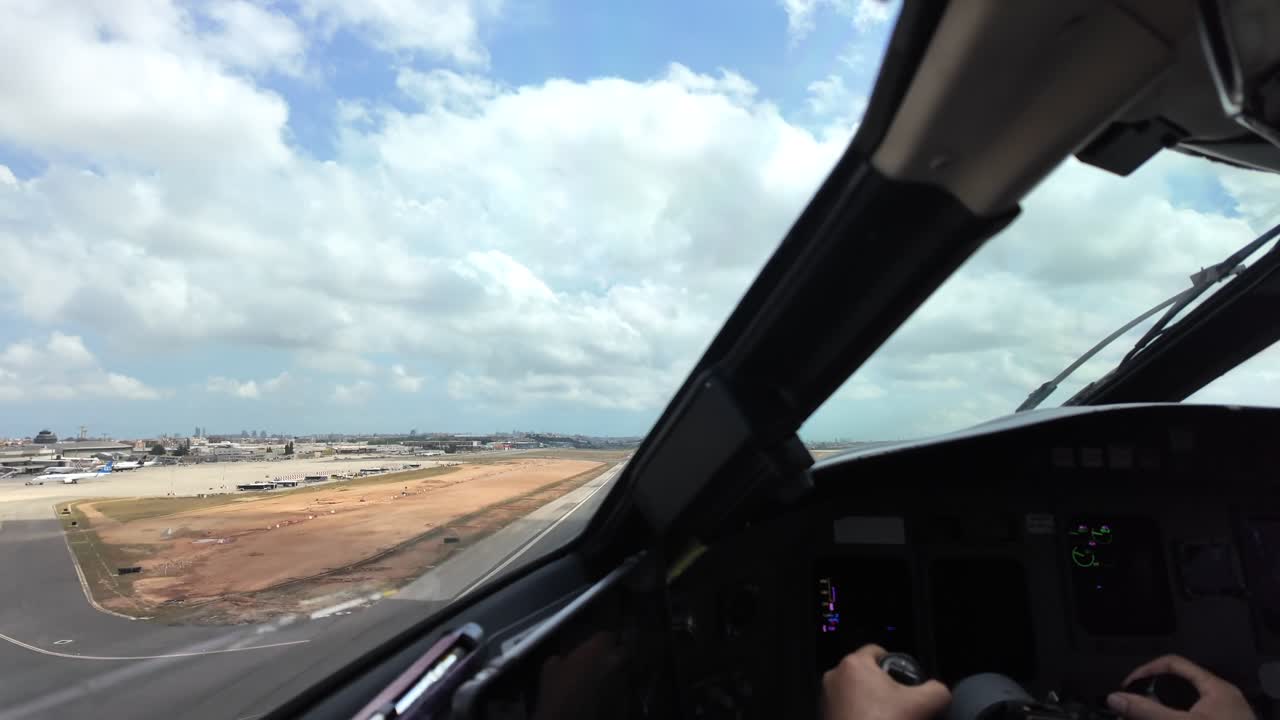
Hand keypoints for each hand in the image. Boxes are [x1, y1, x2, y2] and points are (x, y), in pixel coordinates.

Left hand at [823, 645, 950, 719]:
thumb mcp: (923, 705)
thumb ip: (937, 690)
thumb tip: (939, 691)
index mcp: (854, 664)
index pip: (879, 652)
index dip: (897, 665)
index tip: (907, 683)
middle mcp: (835, 677)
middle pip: (868, 674)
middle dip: (885, 688)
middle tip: (900, 706)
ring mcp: (827, 698)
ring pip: (857, 693)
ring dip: (872, 703)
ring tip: (887, 718)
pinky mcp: (825, 716)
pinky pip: (847, 709)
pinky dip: (860, 716)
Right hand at [1107, 655, 1254, 719]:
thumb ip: (1149, 712)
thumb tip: (1117, 699)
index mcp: (1216, 688)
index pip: (1173, 664)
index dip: (1147, 670)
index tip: (1129, 685)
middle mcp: (1222, 700)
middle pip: (1177, 686)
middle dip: (1151, 696)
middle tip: (1133, 707)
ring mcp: (1223, 717)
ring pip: (1183, 706)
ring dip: (1161, 712)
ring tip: (1143, 718)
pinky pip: (1192, 718)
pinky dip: (1174, 719)